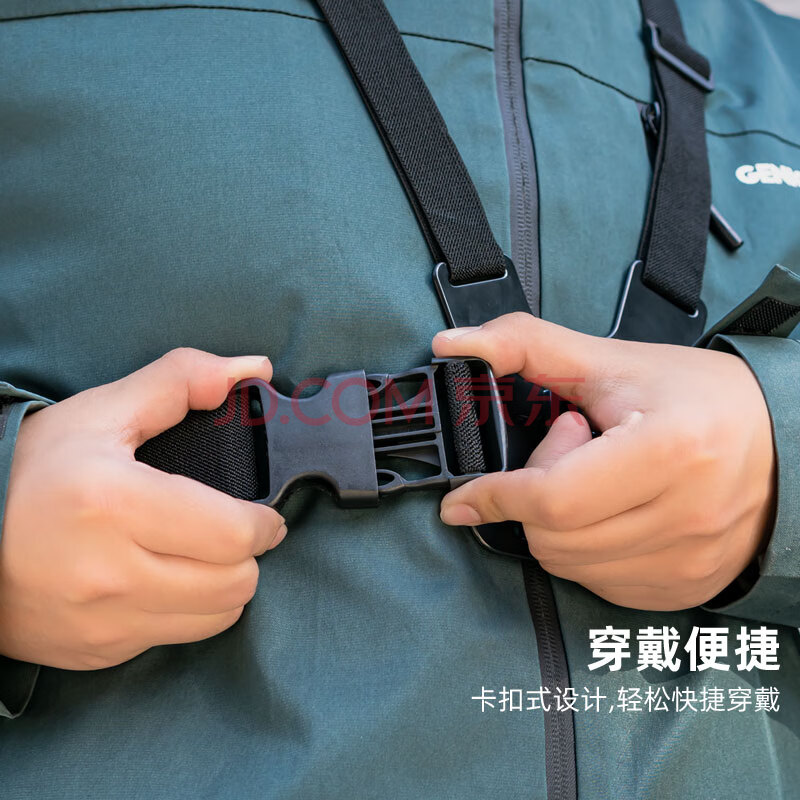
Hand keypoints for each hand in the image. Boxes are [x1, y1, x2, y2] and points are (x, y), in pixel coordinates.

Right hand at [0, 349, 285, 668]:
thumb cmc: (28, 470)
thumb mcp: (100, 413)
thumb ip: (182, 381)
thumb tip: (254, 368)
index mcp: (116, 504)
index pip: (233, 534)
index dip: (264, 523)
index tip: (264, 514)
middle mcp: (110, 573)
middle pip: (236, 583)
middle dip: (246, 553)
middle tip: (231, 531)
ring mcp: (103, 621)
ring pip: (216, 618)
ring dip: (224, 585)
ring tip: (203, 555)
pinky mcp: (97, 650)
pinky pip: (174, 637)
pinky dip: (185, 609)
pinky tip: (163, 579)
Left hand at [433, 313, 775, 610]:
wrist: (780, 442)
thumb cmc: (696, 397)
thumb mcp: (613, 361)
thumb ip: (525, 345)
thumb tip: (449, 344)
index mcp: (670, 450)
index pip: (553, 498)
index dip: (495, 496)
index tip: (462, 498)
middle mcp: (686, 515)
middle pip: (552, 537)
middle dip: (533, 496)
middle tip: (573, 449)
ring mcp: (688, 561)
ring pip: (569, 566)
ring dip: (557, 524)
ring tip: (598, 478)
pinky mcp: (685, 587)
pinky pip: (598, 583)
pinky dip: (583, 550)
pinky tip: (610, 512)